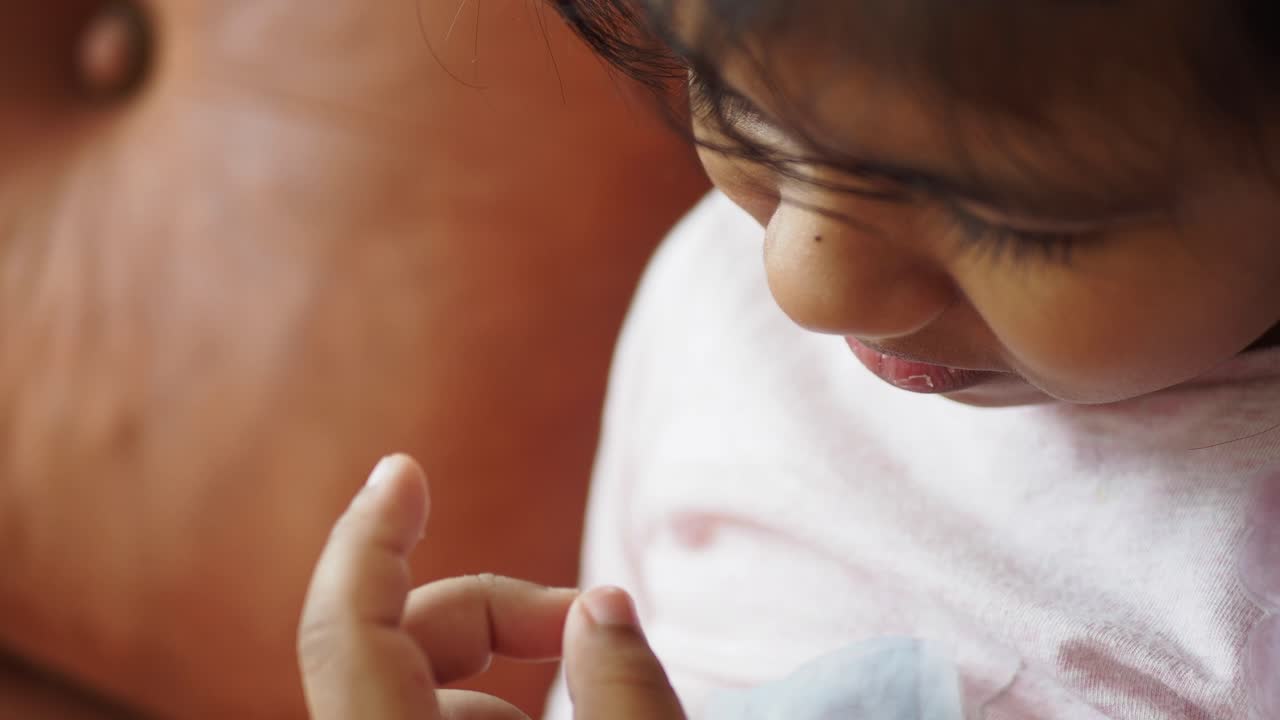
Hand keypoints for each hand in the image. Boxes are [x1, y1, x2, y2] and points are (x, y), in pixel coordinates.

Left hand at [298, 454, 686, 718]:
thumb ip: (626, 694)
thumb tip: (602, 607)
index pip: (346, 631)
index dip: (368, 537)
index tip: (403, 469)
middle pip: (394, 645)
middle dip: (491, 611)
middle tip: (589, 622)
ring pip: (422, 693)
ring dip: (503, 679)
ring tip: (600, 705)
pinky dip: (490, 715)